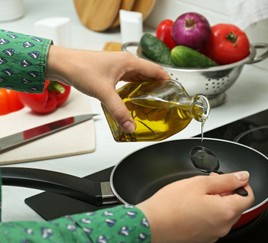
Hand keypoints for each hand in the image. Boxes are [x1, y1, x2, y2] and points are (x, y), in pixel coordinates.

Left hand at [45, 45, 169, 132]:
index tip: (175, 91)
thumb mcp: (104, 92)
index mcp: (129, 61)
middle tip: (165, 101)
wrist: (61, 64)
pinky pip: (129, 80)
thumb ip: (119, 111)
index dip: (167, 81)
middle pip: (149, 74)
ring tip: (153, 101)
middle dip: (158, 86)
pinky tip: (134, 98)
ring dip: (146, 87)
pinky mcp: (111, 72)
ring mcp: (118, 66)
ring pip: (139, 77)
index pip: (156, 70)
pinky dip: (135, 88)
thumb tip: (130, 125)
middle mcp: (126, 62)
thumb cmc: (80, 69)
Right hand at [136, 171, 253, 242]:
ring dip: (217, 202)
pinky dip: (208, 213)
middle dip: (227, 191)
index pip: (249, 196)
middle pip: (237, 206)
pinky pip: (213, 223)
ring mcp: (213, 235)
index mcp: (226, 211)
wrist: (150, 225)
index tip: (231, 178)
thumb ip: (226, 180)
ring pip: (224, 214)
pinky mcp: (202, 239)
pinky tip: (192, 206)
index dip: (241, 184)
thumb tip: (243, 177)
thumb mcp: (200, 183)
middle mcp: (223, 227)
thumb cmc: (171, 205)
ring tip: (197, 194)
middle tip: (209, 182)